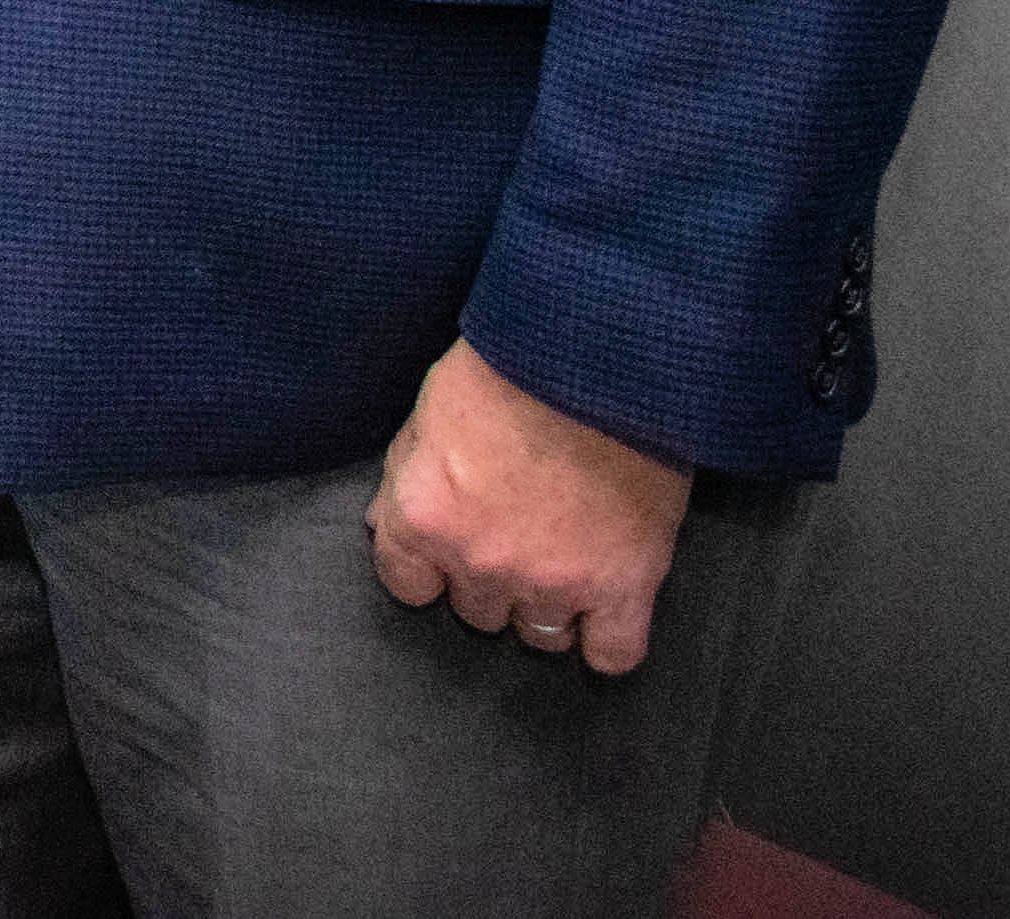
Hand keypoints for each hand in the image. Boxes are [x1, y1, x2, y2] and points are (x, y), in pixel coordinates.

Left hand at [367, 337, 691, 671]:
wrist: (600, 357)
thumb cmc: (507, 369)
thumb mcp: (427, 413)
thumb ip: (402, 479)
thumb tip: (384, 528)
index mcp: (424, 516)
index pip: (407, 585)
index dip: (429, 567)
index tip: (451, 546)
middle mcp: (482, 560)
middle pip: (476, 611)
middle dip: (490, 580)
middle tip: (516, 538)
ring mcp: (554, 579)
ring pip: (538, 635)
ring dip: (545, 607)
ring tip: (563, 564)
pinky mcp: (625, 584)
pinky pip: (613, 654)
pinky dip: (608, 640)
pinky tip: (605, 613)